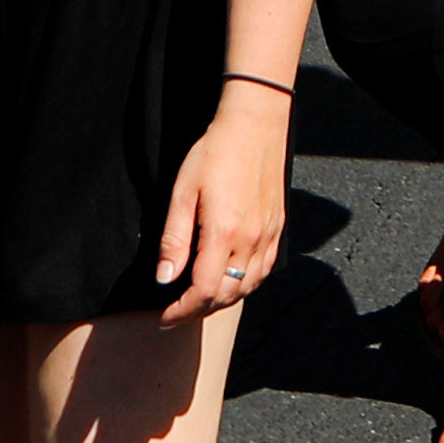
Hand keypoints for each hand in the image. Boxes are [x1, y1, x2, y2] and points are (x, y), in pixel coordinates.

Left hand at [154, 89, 293, 324]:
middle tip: (177, 312)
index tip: (165, 318)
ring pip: (248, 287)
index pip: (204, 291)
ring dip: (222, 300)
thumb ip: (173, 240)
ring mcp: (269, 235)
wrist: (254, 125)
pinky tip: (230, 280)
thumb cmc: (214, 153)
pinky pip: (264, 271)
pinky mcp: (278, 227)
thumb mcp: (182, 193)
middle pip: (227, 295)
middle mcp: (251, 239)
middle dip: (199, 311)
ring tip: (200, 299)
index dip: (182, 311)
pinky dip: (245, 284)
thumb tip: (164, 280)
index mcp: (224, 232)